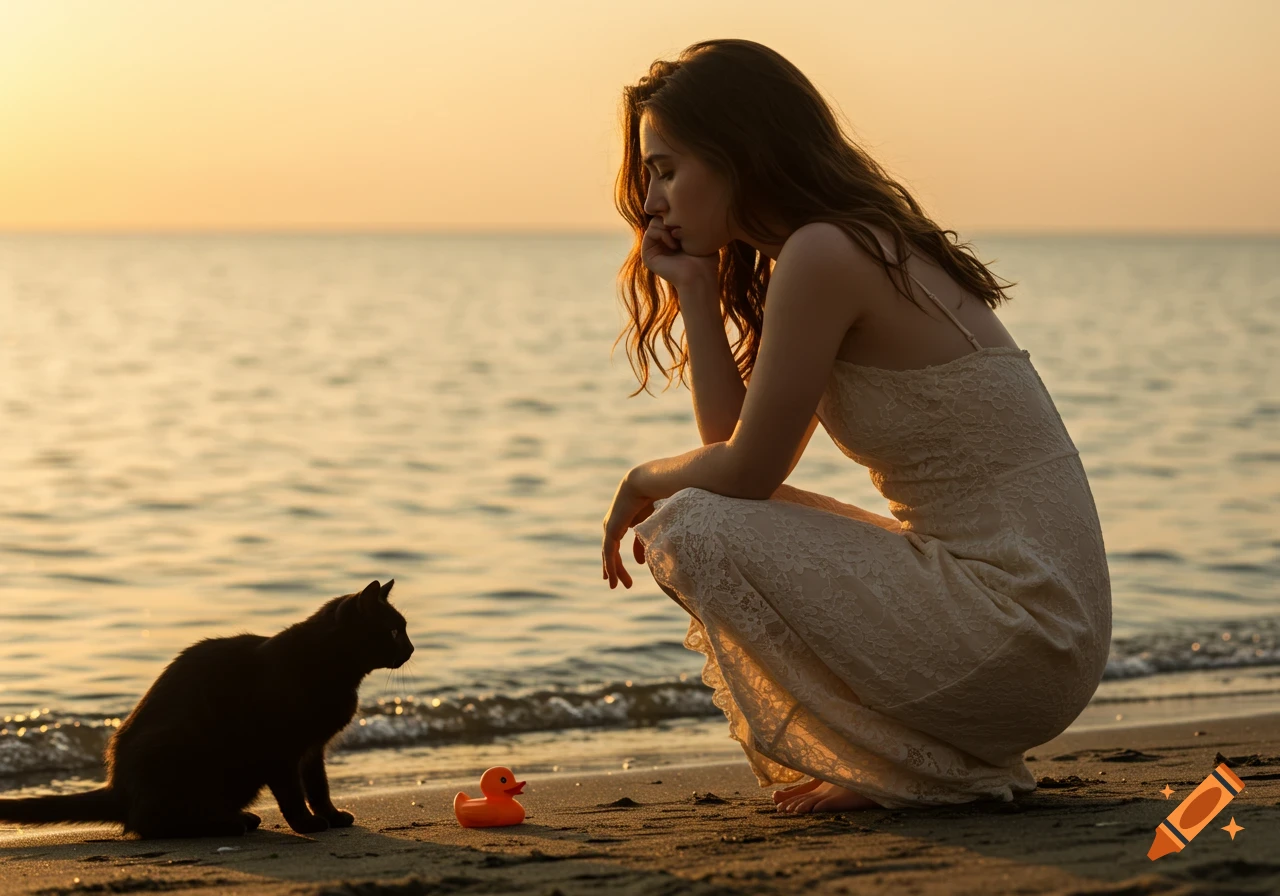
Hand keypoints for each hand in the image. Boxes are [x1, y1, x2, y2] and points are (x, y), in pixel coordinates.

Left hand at [602, 471, 656, 588]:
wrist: (646, 483)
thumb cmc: (654, 496)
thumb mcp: (651, 523)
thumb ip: (644, 541)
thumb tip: (639, 561)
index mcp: (623, 520)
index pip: (617, 543)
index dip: (619, 558)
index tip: (622, 572)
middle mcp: (613, 524)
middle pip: (611, 551)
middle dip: (613, 567)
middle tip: (614, 583)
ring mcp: (610, 527)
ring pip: (609, 554)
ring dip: (613, 571)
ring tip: (616, 585)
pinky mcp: (610, 530)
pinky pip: (609, 553)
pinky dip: (611, 567)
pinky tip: (613, 579)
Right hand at [641, 219, 719, 297]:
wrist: (699, 276)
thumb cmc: (705, 259)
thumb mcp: (701, 235)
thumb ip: (693, 222)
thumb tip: (687, 207)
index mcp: (672, 239)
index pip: (669, 216)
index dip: (677, 213)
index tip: (689, 221)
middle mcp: (661, 244)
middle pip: (660, 217)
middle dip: (671, 218)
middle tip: (682, 229)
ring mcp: (654, 249)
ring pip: (654, 222)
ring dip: (667, 227)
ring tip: (679, 239)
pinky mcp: (647, 255)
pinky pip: (650, 231)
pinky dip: (662, 234)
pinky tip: (674, 245)